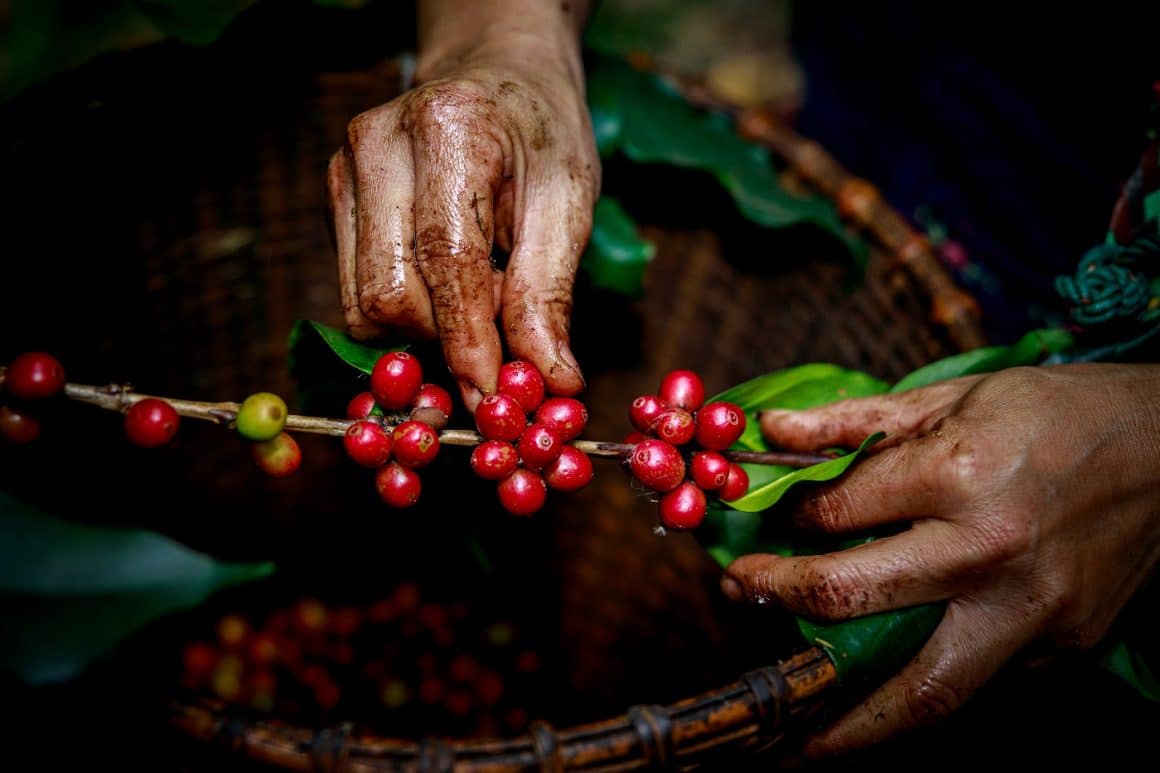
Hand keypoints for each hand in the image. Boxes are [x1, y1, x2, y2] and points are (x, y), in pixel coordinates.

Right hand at [327, 2, 598, 410]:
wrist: (497, 78)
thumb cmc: (540, 138)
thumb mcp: (569, 204)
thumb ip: (549, 294)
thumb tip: (550, 382)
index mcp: (450, 129)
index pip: (445, 258)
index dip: (468, 340)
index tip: (493, 398)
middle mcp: (378, 144)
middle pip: (389, 292)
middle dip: (447, 337)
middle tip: (503, 327)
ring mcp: (344, 169)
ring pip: (363, 303)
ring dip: (425, 328)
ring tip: (478, 292)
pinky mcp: (333, 196)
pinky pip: (357, 290)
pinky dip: (406, 309)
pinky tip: (445, 280)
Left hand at [721, 362, 1159, 756]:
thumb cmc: (1059, 413)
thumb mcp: (954, 396)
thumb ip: (854, 422)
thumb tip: (770, 431)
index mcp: (961, 475)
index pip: (837, 513)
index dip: (789, 518)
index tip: (769, 524)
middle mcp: (992, 552)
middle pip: (856, 599)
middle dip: (783, 602)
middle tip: (740, 600)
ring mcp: (1033, 612)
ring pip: (923, 690)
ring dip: (849, 728)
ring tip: (794, 747)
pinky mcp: (1065, 647)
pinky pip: (979, 682)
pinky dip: (924, 693)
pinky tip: (886, 696)